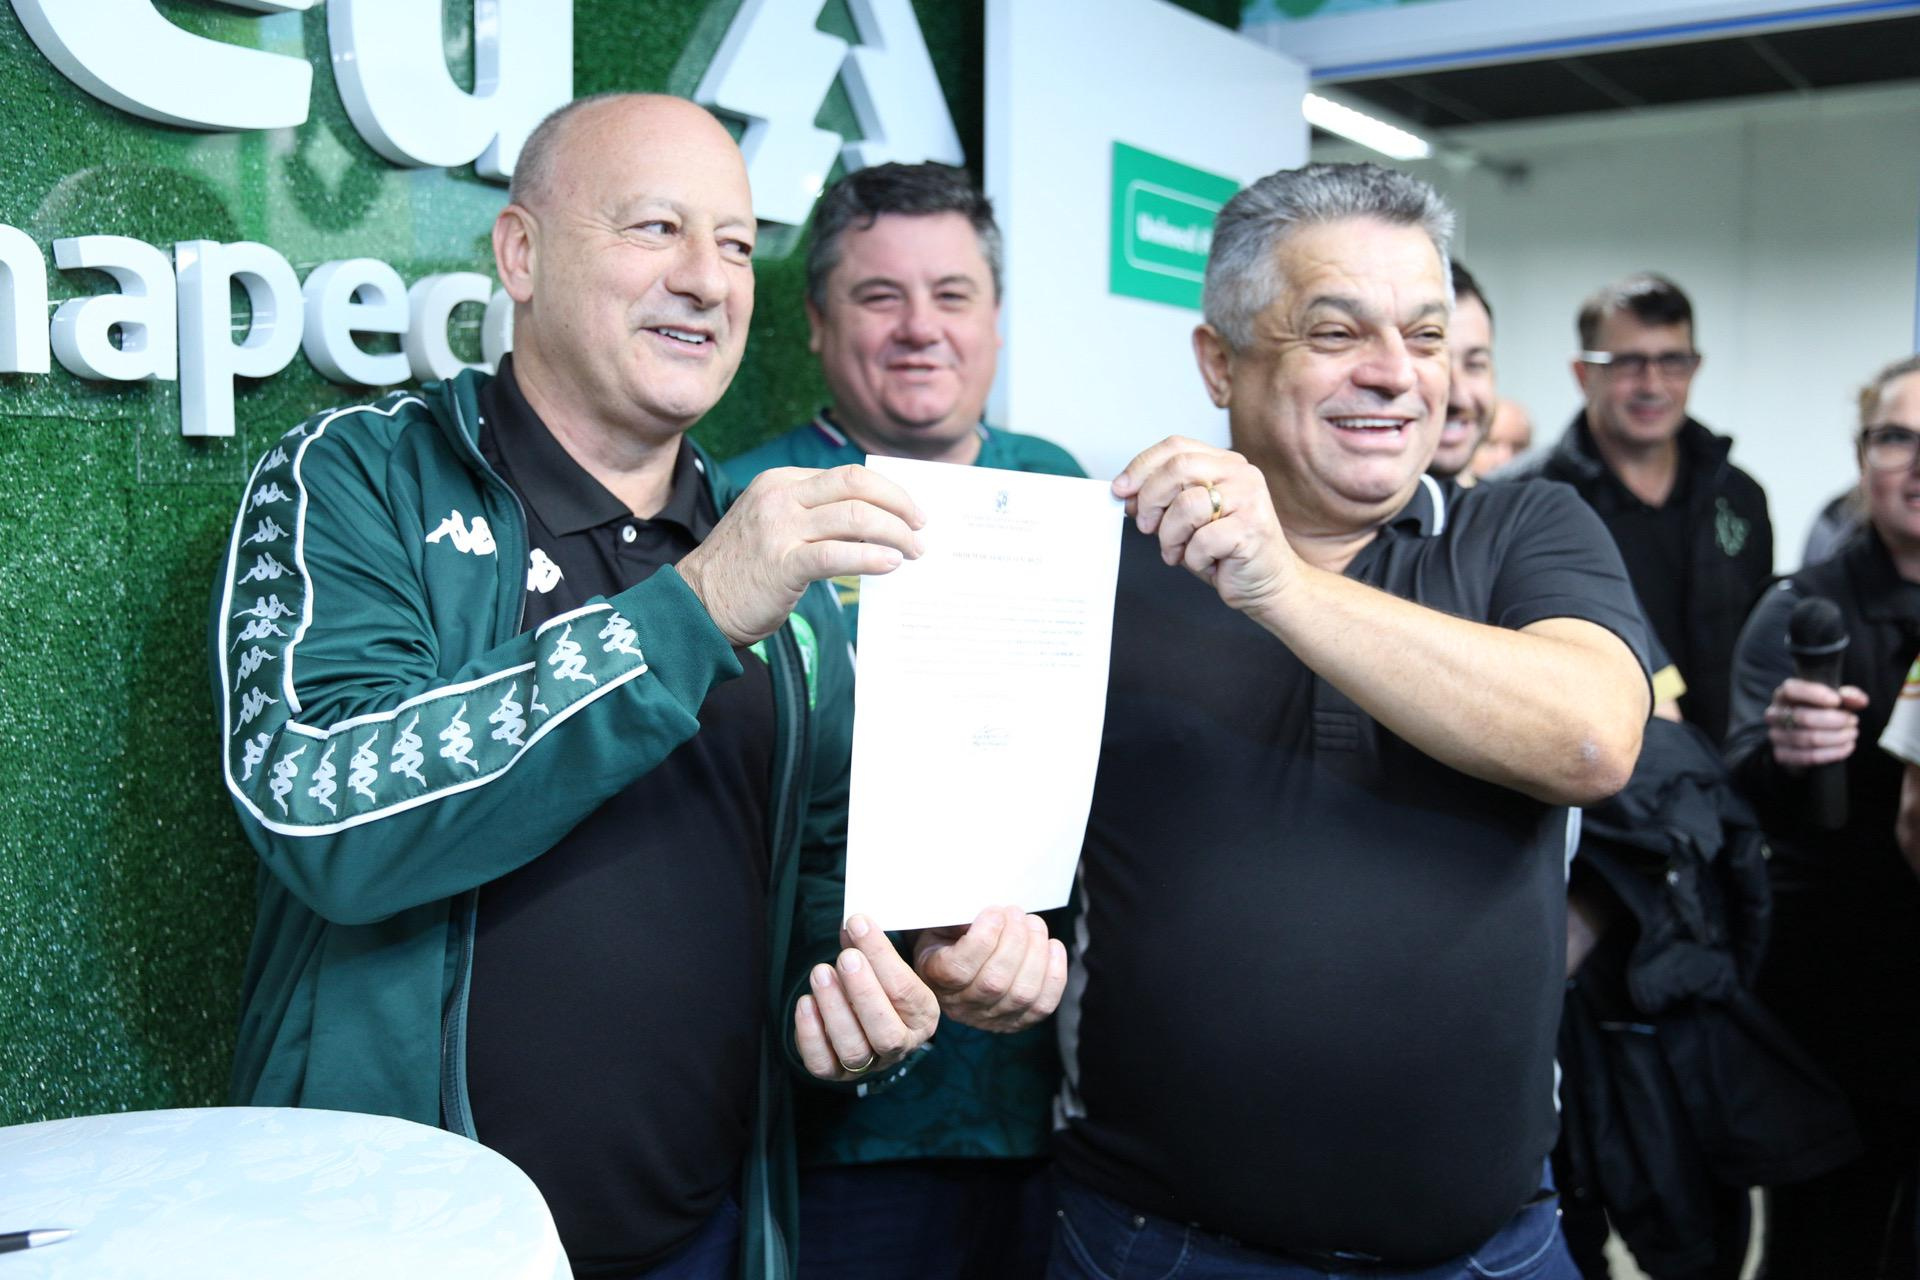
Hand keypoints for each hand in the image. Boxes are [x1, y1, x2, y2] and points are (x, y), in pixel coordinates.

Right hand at [680, 465, 924, 644]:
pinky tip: (890, 565)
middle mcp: (780, 497)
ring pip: (854, 517)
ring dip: (894, 534)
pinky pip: (837, 554)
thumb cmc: (744, 570)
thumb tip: (877, 524)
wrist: (697, 603)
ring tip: (913, 552)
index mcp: (781, 481)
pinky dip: (870, 557)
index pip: (848, 475)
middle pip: (856, 485)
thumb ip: (816, 517)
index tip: (912, 512)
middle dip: (899, 504)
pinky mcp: (781, 564)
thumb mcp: (776, 525)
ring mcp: (779, 529)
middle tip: (920, 528)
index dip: (888, 492)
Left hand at [794, 915, 939, 1082]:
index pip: (905, 991)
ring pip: (854, 1050)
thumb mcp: (887, 964)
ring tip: (821, 973)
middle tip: (846, 957)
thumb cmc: (881, 983)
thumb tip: (852, 925)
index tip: (859, 924)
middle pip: (886, 1033)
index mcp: (922, 1016)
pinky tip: (806, 1003)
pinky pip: (822, 1063)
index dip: (881, 956)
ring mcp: (868, 1063)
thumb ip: (870, 947)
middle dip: (864, 992)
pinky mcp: (837, 1072)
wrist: (869, 1015)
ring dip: (834, 1009)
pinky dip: (810, 1034)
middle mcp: (901, 1045)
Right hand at [912, 906, 1067, 1032]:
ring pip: (1023, 993)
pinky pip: (1043, 1004)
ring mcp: (991, 1018)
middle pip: (995, 981)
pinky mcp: (1018, 1022)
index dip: (983, 937)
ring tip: (1034, 925)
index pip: (958, 968)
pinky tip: (1052, 946)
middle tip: (1017, 913)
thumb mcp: (942, 922)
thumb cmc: (950, 938)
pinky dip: (1055, 973)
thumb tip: (989, 912)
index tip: (995, 912)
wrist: (955, 968)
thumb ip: (958, 918)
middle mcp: (961, 1005)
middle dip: (1015, 939)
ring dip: (1036, 952)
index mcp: (935, 977)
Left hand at [1111, 437, 1295, 615]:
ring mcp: (1250, 498)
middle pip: (1178, 468)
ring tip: (1179, 550)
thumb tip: (1126, 492)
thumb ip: (1161, 501)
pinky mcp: (1252, 527)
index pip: (1175, 447)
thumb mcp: (1184, 520)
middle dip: (1151, 500)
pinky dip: (1193, 557)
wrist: (1267, 583)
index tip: (1121, 490)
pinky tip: (1206, 561)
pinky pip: (1202, 539)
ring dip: (1171, 536)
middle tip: (1147, 526)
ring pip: (1187, 505)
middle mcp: (1240, 474)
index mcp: (1223, 463)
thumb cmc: (1225, 552)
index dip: (1142, 466)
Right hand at [1765, 677, 1867, 768]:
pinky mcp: (1781, 754)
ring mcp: (1776, 735)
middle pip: (1803, 717)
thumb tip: (1860, 701)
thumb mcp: (1833, 699)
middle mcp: (1774, 714)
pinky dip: (1832, 753)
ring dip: (1837, 738)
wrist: (1805, 735)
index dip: (1816, 694)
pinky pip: (1808, 757)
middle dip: (1834, 720)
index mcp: (1783, 695)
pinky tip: (1846, 747)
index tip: (1837, 701)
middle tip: (1853, 721)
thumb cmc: (1820, 712)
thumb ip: (1847, 696)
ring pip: (1808, 739)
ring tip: (1852, 734)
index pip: (1792, 690)